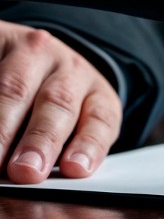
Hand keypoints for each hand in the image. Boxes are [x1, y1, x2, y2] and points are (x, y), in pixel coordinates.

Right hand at [0, 23, 122, 183]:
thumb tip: (39, 177)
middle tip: (25, 171)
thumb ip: (61, 152)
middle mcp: (69, 68)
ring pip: (17, 87)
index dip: (89, 144)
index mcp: (96, 94)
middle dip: (41, 140)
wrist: (29, 60)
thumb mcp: (70, 126)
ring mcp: (33, 52)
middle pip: (58, 104)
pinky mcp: (4, 41)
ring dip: (4, 126)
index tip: (75, 169)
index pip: (100, 119)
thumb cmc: (51, 109)